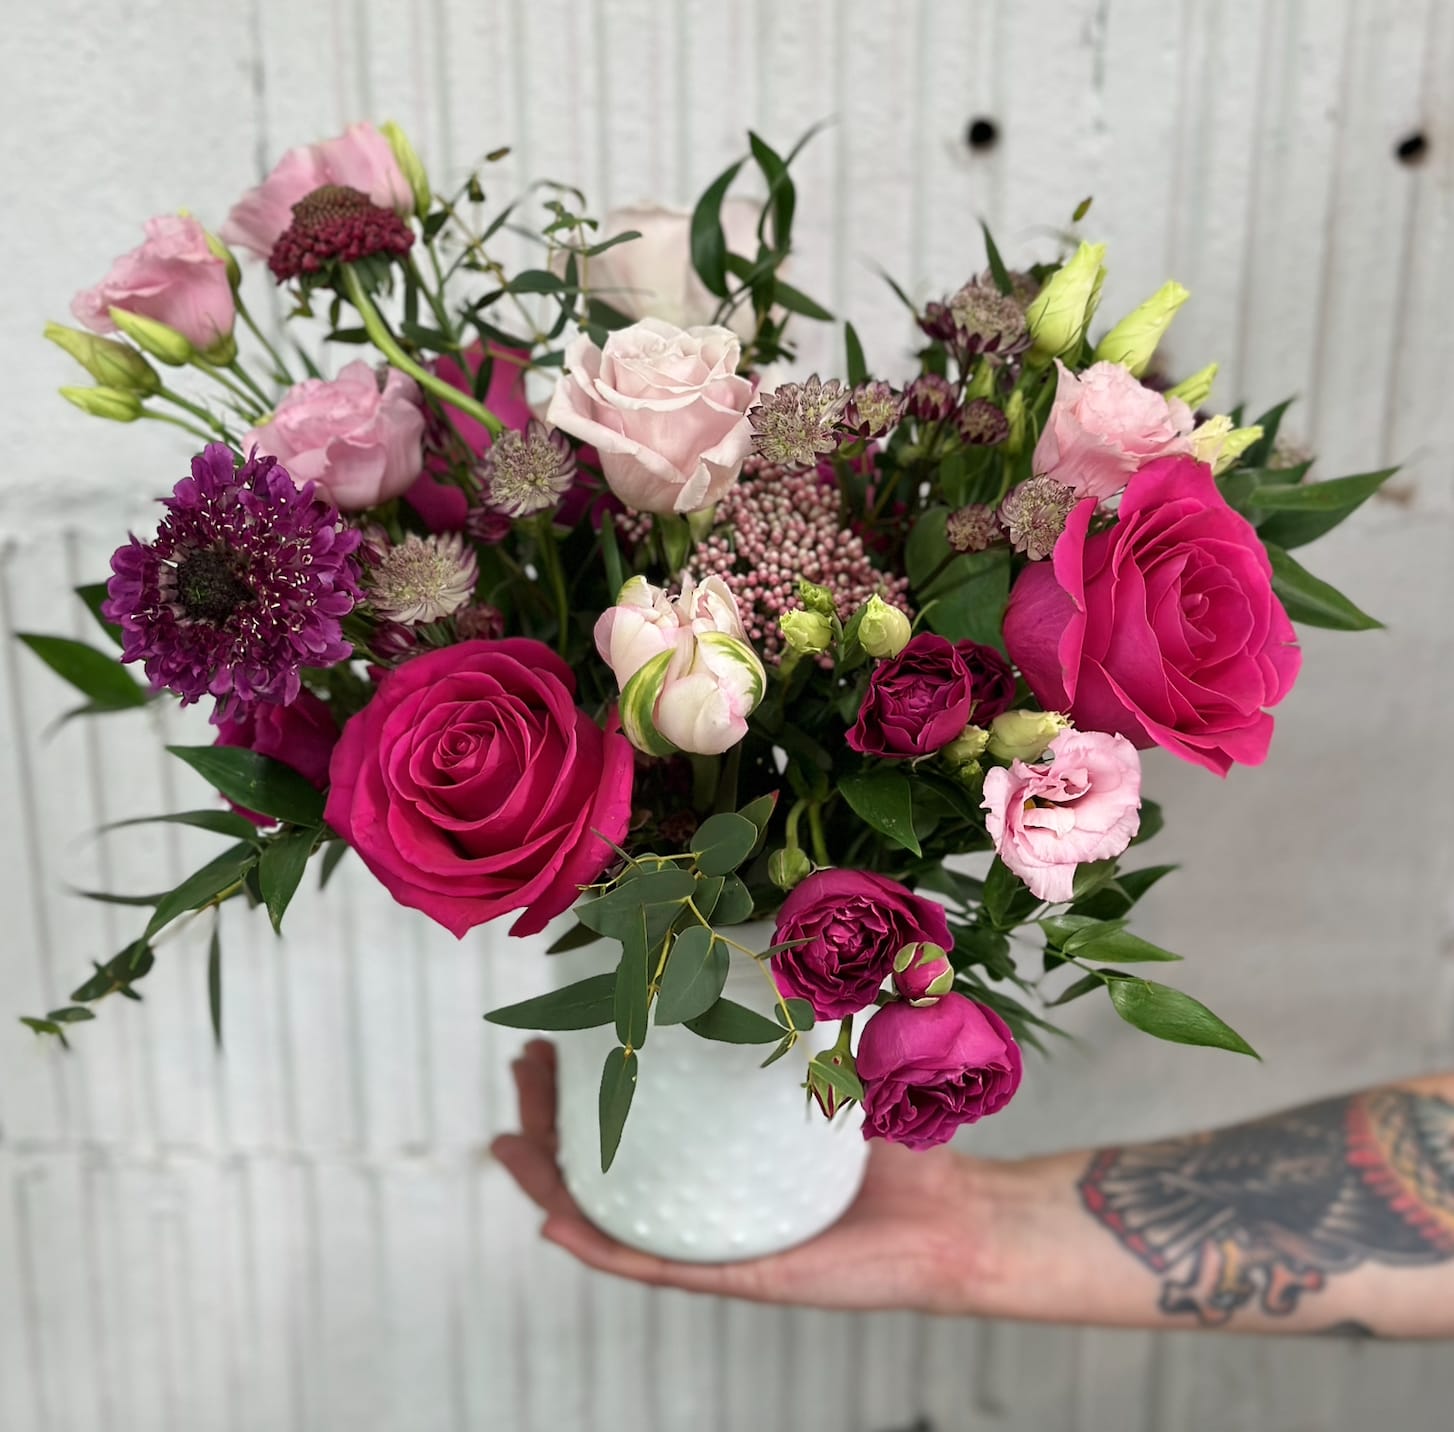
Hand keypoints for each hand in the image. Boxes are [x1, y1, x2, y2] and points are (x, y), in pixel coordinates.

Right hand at [491, 1039, 992, 1311]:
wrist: (955, 1218)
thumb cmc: (904, 1142)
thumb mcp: (850, 1058)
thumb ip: (822, 1002)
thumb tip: (800, 922)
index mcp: (722, 1145)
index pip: (641, 1110)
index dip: (588, 1075)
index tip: (554, 1032)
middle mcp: (709, 1191)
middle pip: (608, 1160)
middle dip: (552, 1117)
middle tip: (525, 1067)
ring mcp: (716, 1236)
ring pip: (611, 1215)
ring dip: (551, 1181)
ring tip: (510, 1144)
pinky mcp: (737, 1276)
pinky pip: (654, 1265)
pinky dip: (600, 1247)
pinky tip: (557, 1221)